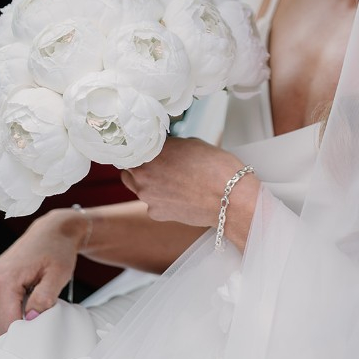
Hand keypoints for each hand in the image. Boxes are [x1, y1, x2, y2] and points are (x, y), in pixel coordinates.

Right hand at [0, 208, 87, 337]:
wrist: (52, 231)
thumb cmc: (57, 249)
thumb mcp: (58, 274)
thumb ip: (44, 298)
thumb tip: (30, 319)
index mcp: (4, 279)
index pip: (7, 324)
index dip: (25, 335)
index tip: (41, 336)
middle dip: (19, 330)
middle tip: (41, 322)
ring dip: (14, 321)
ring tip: (34, 307)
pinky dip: (10, 312)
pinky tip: (25, 302)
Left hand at [121, 137, 259, 248]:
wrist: (229, 198)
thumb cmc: (214, 167)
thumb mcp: (189, 143)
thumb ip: (169, 146)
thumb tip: (162, 147)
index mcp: (148, 154)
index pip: (131, 149)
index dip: (140, 148)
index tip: (147, 148)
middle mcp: (142, 177)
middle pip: (129, 170)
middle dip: (139, 166)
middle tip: (158, 163)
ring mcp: (148, 198)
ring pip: (139, 187)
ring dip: (149, 183)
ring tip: (173, 179)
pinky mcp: (157, 214)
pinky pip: (153, 203)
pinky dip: (162, 199)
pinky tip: (179, 194)